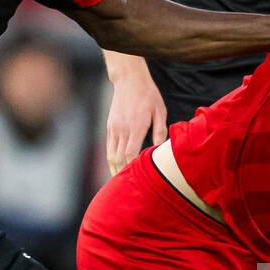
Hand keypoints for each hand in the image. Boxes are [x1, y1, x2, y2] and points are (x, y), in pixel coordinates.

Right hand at [105, 60, 167, 174]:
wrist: (128, 80)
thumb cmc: (148, 94)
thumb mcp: (160, 110)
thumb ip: (160, 130)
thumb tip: (160, 149)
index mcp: (136, 127)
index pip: (131, 155)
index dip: (132, 170)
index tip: (136, 182)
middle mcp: (122, 130)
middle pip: (118, 159)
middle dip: (122, 175)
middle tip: (127, 190)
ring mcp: (114, 129)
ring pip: (111, 155)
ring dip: (115, 170)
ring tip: (120, 183)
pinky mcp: (110, 127)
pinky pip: (109, 148)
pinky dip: (112, 160)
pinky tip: (117, 167)